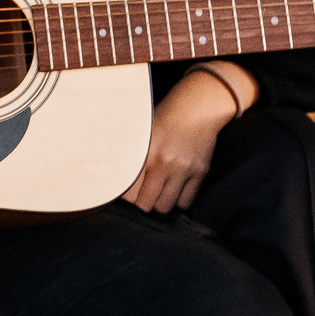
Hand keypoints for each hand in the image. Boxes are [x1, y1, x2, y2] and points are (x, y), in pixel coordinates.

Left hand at [126, 63, 245, 213]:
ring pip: (166, 206)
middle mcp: (164, 163)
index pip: (128, 192)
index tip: (126, 195)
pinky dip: (178, 200)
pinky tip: (174, 190)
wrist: (196, 109)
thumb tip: (114, 180)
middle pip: (146, 204)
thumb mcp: (140, 133)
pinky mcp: (200, 172)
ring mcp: (183, 170)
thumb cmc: (164, 119)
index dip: (125, 198)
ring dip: (160, 203)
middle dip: (142, 203)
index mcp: (144, 153)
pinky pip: (186, 201)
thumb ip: (130, 156)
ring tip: (158, 192)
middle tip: (142, 195)